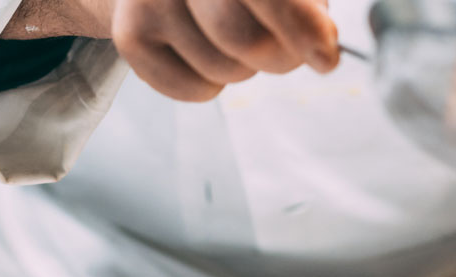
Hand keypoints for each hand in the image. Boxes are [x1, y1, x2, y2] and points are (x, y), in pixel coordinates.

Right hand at [3, 0, 339, 101]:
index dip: (302, 28)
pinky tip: (203, 54)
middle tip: (283, 49)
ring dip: (242, 68)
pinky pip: (192, 89)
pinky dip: (210, 85)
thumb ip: (305, 4)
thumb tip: (323, 44)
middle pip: (246, 41)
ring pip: (223, 70)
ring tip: (230, 39)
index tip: (325, 56)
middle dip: (279, 57)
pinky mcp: (130, 35)